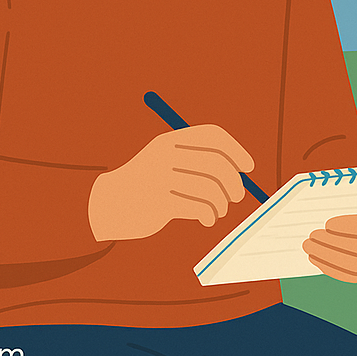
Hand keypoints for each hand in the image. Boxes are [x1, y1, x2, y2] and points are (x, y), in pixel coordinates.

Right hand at [88, 125, 253, 241]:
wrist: (108, 204)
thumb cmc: (146, 184)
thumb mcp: (166, 162)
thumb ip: (196, 160)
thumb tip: (240, 170)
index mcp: (169, 140)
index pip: (213, 135)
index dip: (236, 150)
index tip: (249, 167)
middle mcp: (166, 155)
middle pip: (217, 164)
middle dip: (234, 182)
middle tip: (236, 196)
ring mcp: (161, 178)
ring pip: (211, 189)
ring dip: (222, 204)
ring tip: (218, 211)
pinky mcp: (159, 203)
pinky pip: (199, 208)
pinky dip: (210, 215)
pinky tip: (207, 219)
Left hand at [302, 199, 356, 281]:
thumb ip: (347, 191)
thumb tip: (320, 196)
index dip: (352, 226)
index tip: (328, 223)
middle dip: (335, 243)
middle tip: (312, 235)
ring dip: (329, 256)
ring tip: (308, 245)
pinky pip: (351, 275)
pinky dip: (331, 269)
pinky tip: (314, 258)